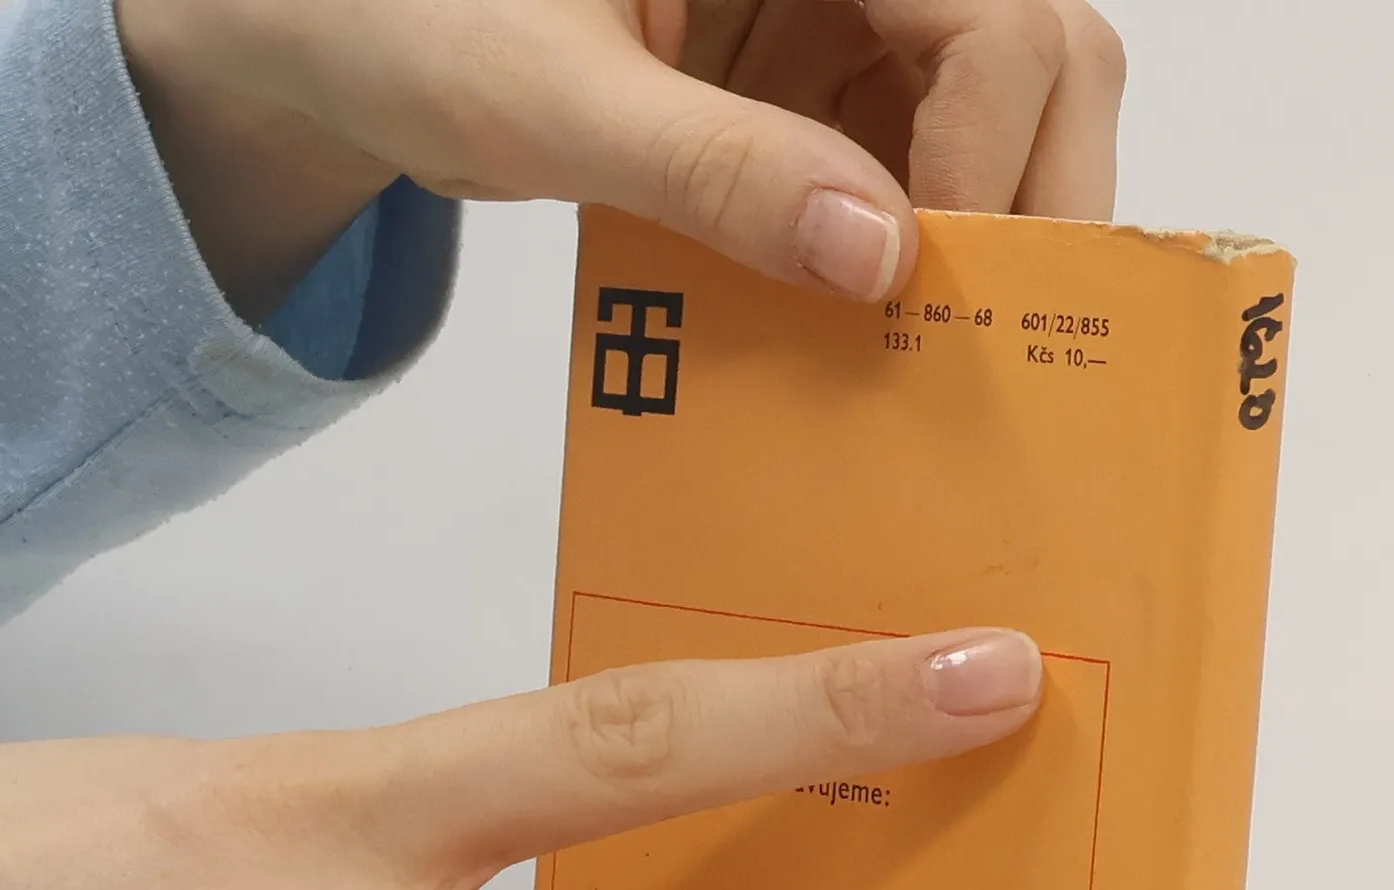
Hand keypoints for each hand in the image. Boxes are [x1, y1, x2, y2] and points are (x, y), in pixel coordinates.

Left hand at [114, 0, 1125, 319]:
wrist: (352, 44)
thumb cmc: (417, 22)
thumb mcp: (551, 94)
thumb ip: (711, 166)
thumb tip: (880, 259)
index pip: (998, 13)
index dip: (992, 147)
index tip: (923, 277)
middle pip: (1041, 55)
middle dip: (1029, 197)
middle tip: (979, 339)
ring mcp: (842, 27)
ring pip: (1000, 120)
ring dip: (982, 240)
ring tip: (934, 353)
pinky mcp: (815, 99)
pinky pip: (912, 174)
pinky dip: (911, 259)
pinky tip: (873, 332)